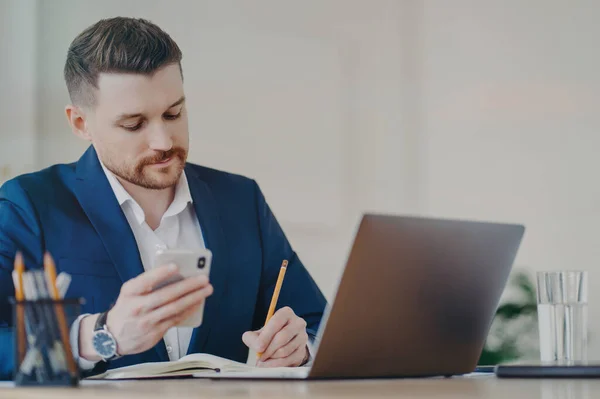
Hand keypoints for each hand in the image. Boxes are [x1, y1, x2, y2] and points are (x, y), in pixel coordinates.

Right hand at [79, 264, 212, 359]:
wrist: (112, 337)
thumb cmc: (126, 308)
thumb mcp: (129, 293)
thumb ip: (147, 283)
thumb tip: (175, 273)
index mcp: (130, 292)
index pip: (145, 281)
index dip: (160, 273)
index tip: (176, 266)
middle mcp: (137, 307)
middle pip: (166, 295)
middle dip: (188, 286)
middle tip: (203, 278)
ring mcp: (146, 322)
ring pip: (174, 308)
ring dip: (193, 298)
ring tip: (206, 289)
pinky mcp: (154, 333)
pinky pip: (175, 319)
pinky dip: (188, 310)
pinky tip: (198, 303)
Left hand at [242, 307, 308, 367]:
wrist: (285, 342)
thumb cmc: (271, 335)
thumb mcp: (260, 332)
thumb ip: (252, 337)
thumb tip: (256, 346)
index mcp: (286, 313)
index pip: (276, 322)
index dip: (266, 336)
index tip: (258, 347)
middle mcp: (298, 323)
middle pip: (281, 338)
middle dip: (268, 350)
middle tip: (259, 356)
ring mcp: (302, 337)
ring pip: (284, 351)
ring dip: (271, 358)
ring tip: (264, 359)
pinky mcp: (302, 351)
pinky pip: (288, 360)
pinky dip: (276, 364)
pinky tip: (270, 364)